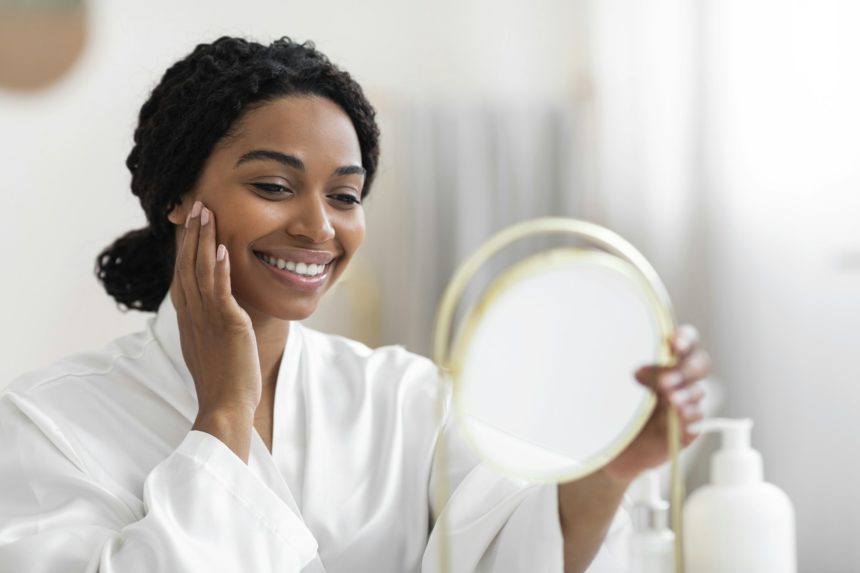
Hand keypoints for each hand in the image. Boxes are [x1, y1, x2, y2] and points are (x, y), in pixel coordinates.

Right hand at [172, 200, 261, 451]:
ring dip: (203, 241)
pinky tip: (221, 248)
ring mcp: (207, 319)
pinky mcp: (226, 326)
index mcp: (188, 318)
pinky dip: (218, 268)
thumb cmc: (221, 379)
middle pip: (186, 266)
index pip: (182, 273)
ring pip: (200, 272)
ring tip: (207, 214)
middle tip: (196, 206)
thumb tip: (213, 309)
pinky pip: (219, 291)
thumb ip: (208, 323)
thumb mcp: (209, 345)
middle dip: (191, 235)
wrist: (224, 406)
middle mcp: (192, 315)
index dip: (184, 247)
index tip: (187, 224)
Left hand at [601, 325, 710, 484]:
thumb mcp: (620, 384)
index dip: (685, 339)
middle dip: (684, 370)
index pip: (688, 340)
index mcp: (668, 359)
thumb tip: (638, 371)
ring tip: (668, 399)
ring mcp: (687, 402)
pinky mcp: (689, 426)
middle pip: (700, 364)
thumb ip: (634, 373)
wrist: (615, 444)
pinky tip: (678, 413)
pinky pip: (698, 416)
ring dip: (684, 392)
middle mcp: (681, 378)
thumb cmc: (617, 407)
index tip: (674, 345)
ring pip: (698, 390)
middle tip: (663, 381)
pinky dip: (689, 413)